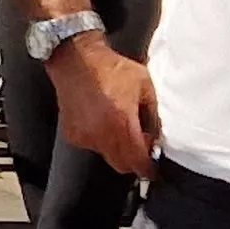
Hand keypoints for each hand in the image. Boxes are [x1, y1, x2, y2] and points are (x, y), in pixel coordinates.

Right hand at [47, 35, 157, 178]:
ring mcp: (84, 135)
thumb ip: (154, 114)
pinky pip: (91, 145)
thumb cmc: (110, 68)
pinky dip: (99, 139)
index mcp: (121, 122)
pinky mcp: (72, 133)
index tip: (152, 170)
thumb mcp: (145, 86)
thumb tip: (157, 135)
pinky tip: (101, 120)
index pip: (137, 161)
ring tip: (118, 125)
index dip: (148, 169)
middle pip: (121, 165)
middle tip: (139, 144)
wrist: (77, 59)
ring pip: (106, 155)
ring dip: (116, 148)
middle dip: (133, 160)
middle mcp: (101, 133)